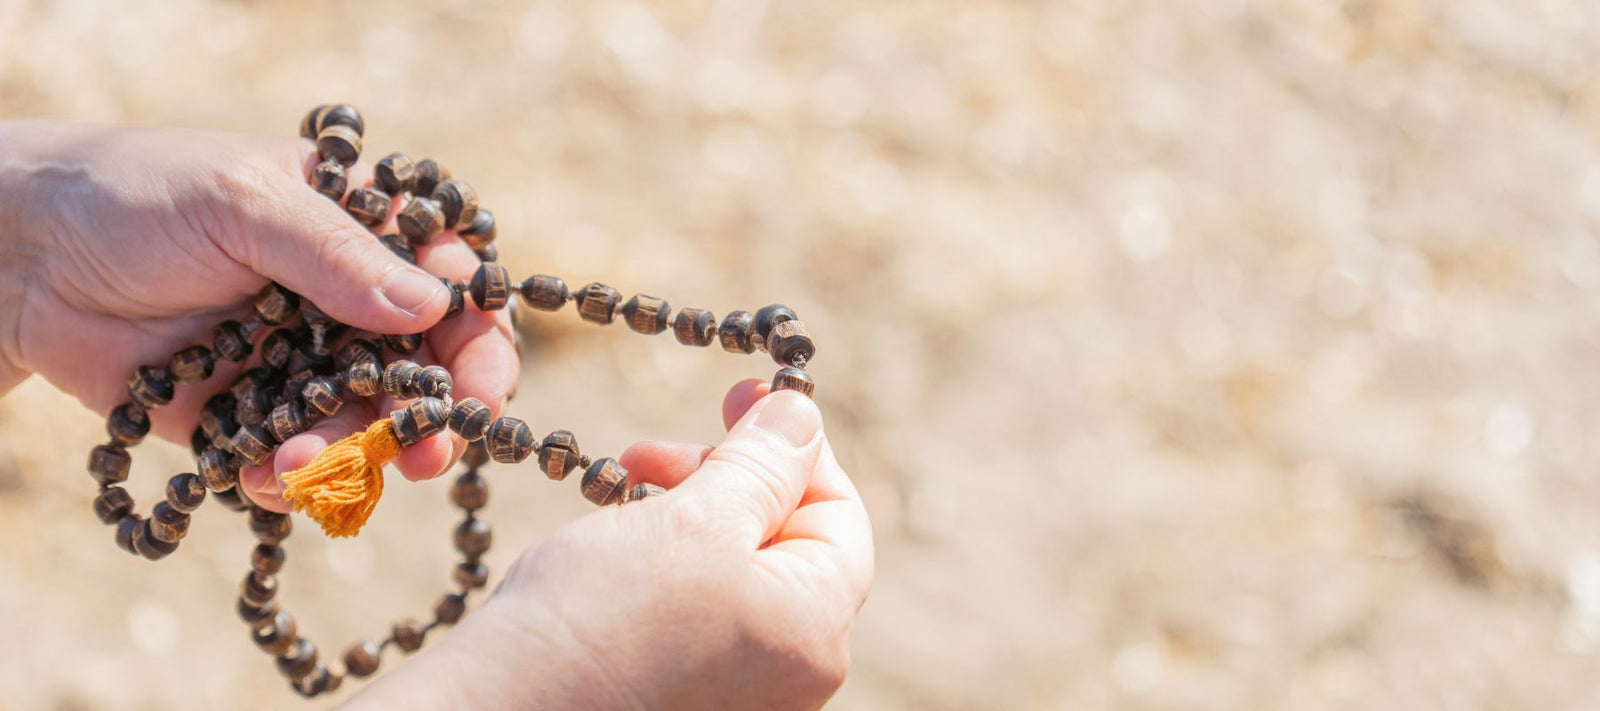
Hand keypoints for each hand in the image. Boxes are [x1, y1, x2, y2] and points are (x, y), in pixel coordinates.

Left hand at [0, 122, 517, 503]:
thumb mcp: (243, 203)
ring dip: (349, 455)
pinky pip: (296, 460)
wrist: (23, 256)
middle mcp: (349, 301)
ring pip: (364, 426)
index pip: (454, 288)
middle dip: (430, 420)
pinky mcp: (254, 414)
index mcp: (365, 232)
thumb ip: (336, 255)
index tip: (481, 391)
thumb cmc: (140, 194)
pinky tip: (261, 476)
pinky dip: (289, 479)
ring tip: (297, 462)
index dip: (480, 342)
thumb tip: (432, 307)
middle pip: (427, 371)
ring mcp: (305, 362)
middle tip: (424, 458)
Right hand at [344, 382, 874, 710]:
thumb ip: (761, 464)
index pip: (840, 514)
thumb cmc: (596, 620)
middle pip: (787, 541)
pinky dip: (665, 561)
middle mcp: (791, 673)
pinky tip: (611, 545)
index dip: (796, 446)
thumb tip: (803, 414)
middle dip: (727, 477)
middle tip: (654, 451)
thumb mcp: (693, 520)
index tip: (742, 396)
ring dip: (687, 512)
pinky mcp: (684, 692)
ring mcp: (738, 689)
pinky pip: (696, 608)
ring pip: (735, 569)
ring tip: (621, 494)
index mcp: (814, 630)